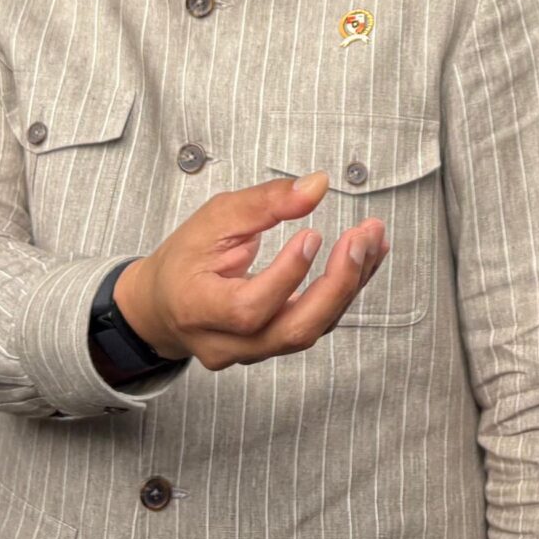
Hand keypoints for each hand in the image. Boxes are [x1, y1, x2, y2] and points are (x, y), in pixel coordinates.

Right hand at [115, 173, 386, 370]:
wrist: (165, 305)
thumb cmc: (185, 259)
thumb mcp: (213, 218)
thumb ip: (263, 203)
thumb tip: (316, 186)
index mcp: (198, 309)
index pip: (248, 309)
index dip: (286, 276)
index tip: (312, 235)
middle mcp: (226, 343)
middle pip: (292, 331)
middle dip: (336, 285)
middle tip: (362, 239)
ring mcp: (252, 353)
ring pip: (310, 330)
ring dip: (349, 284)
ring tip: (373, 240)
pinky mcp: (275, 347)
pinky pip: (315, 324)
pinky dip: (344, 290)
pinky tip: (365, 258)